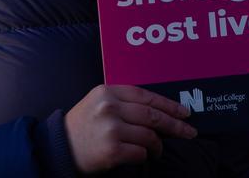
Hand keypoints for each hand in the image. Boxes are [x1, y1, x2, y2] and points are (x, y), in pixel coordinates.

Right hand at [64, 84, 195, 173]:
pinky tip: (142, 156)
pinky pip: (140, 153)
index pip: (146, 96)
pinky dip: (145, 156)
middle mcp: (110, 107)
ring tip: (157, 150)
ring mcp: (111, 129)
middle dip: (175, 125)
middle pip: (152, 115)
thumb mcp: (97, 103)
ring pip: (149, 136)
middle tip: (189, 131)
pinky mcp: (112, 151)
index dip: (168, 104)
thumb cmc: (82, 126)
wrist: (59, 148)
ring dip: (158, 145)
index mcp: (107, 91)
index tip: (184, 112)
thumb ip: (122, 101)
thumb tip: (158, 110)